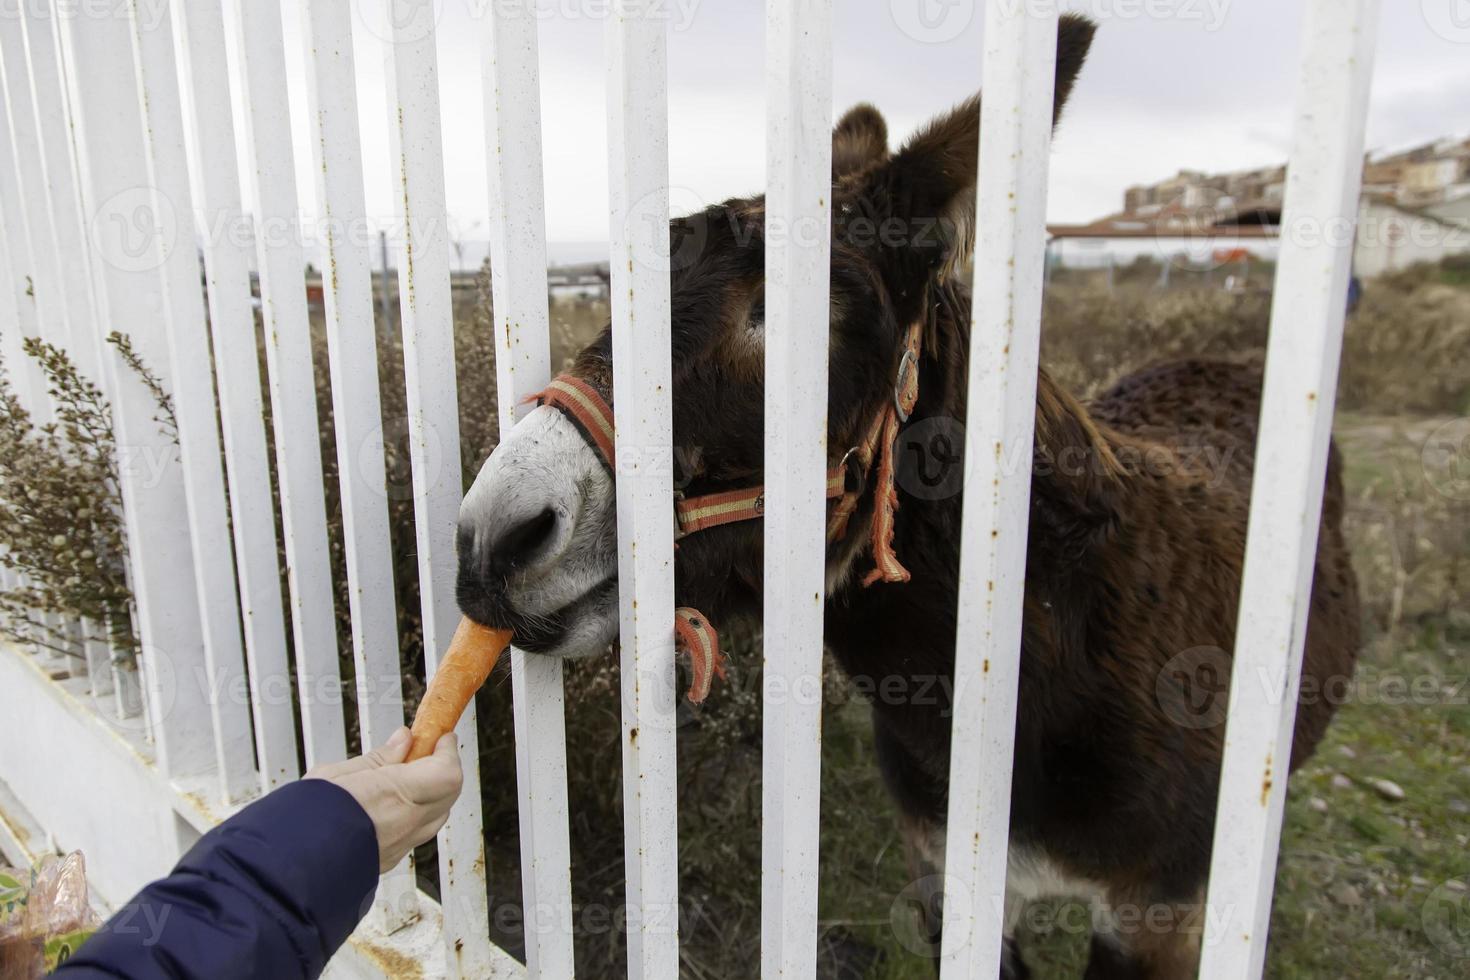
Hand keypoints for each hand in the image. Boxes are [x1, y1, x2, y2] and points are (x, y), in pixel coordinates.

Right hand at [306, 727, 463, 872]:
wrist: (285, 869)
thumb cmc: (304, 816)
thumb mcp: (337, 773)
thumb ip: (378, 758)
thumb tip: (404, 740)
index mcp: (398, 794)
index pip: (448, 772)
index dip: (448, 752)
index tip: (440, 736)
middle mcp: (406, 824)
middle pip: (448, 794)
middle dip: (442, 769)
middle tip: (423, 751)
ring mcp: (400, 847)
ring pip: (435, 816)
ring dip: (431, 794)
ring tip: (405, 776)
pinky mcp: (388, 862)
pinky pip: (415, 834)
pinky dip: (415, 814)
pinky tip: (392, 803)